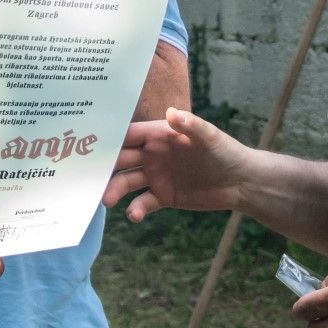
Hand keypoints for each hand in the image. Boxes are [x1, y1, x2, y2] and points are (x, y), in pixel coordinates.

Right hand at [102, 107, 251, 220]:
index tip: (87, 144)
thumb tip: (172, 113)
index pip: (128, 135)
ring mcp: (156, 176)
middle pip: (121, 159)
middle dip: (104, 167)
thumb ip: (190, 126)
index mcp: (159, 135)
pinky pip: (143, 203)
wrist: (240, 181)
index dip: (109, 138)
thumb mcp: (209, 137)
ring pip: (127, 182)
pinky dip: (136, 209)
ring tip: (106, 200)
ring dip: (115, 190)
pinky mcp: (163, 196)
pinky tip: (134, 215)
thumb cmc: (226, 151)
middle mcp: (152, 154)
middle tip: (86, 176)